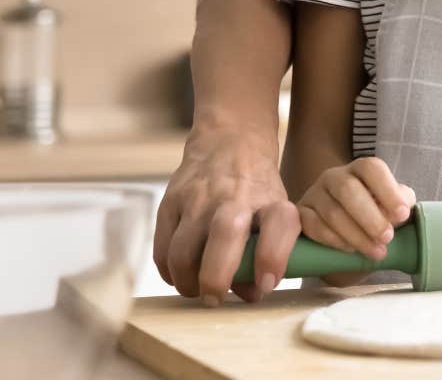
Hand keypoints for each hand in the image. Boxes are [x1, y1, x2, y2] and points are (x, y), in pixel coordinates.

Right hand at [154, 129, 298, 304]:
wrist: (228, 143)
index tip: (266, 284)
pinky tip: (180, 274)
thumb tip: (251, 294)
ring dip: (187, 280)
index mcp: (269, 200)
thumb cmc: (257, 191)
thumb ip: (266, 253)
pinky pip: (162, 247)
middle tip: (214, 298)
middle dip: (216, 276)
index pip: (279, 224)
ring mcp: (199, 198)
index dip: (273, 257)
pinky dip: (169, 270)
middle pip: (225, 234)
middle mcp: (235, 197)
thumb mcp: (273, 213)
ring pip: (184, 249)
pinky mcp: (171, 201)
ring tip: (196, 289)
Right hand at [297, 157, 417, 285]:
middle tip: (387, 238)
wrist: (346, 237)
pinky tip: (350, 250)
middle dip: (370, 217)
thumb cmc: (374, 216)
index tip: (402, 215)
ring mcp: (314, 194)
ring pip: (332, 212)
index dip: (388, 190)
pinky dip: (334, 241)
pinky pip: (314, 227)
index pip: (371, 168)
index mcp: (360, 169)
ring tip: (376, 252)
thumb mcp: (391, 207)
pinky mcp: (300, 215)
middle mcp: (334, 177)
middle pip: (348, 190)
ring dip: (356, 235)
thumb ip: (401, 203)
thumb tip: (402, 208)